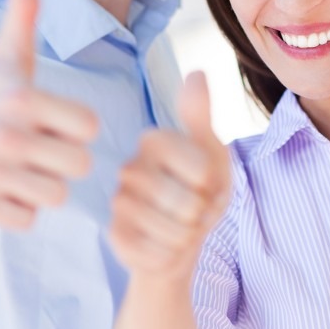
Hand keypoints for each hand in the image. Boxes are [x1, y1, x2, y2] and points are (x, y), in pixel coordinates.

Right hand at [0, 0, 97, 228]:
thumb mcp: (9, 57)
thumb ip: (25, 11)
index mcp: (23, 99)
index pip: (91, 129)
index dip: (76, 127)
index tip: (51, 120)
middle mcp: (5, 136)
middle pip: (79, 167)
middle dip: (63, 161)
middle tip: (36, 149)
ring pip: (56, 197)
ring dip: (43, 187)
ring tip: (20, 168)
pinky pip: (28, 220)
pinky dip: (19, 210)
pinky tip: (2, 189)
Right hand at [109, 72, 230, 280]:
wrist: (177, 240)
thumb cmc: (199, 191)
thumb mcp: (210, 152)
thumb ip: (201, 116)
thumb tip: (196, 73)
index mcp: (154, 140)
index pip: (201, 170)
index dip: (214, 186)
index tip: (205, 184)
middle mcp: (130, 167)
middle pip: (187, 203)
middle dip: (202, 216)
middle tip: (194, 211)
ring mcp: (119, 203)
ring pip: (174, 232)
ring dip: (189, 238)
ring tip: (181, 228)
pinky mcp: (115, 236)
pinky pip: (159, 254)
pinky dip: (172, 256)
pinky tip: (164, 246)